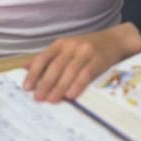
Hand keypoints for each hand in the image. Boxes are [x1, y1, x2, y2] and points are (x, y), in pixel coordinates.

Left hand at [23, 24, 140, 102]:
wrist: (114, 40)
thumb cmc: (87, 47)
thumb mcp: (66, 48)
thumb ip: (47, 57)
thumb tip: (25, 66)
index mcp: (61, 43)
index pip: (43, 57)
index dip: (34, 72)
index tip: (26, 87)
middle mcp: (71, 45)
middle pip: (55, 66)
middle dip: (45, 83)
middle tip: (38, 97)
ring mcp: (85, 51)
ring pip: (69, 71)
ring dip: (59, 87)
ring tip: (51, 100)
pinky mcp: (98, 59)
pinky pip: (86, 73)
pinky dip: (77, 85)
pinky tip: (70, 95)